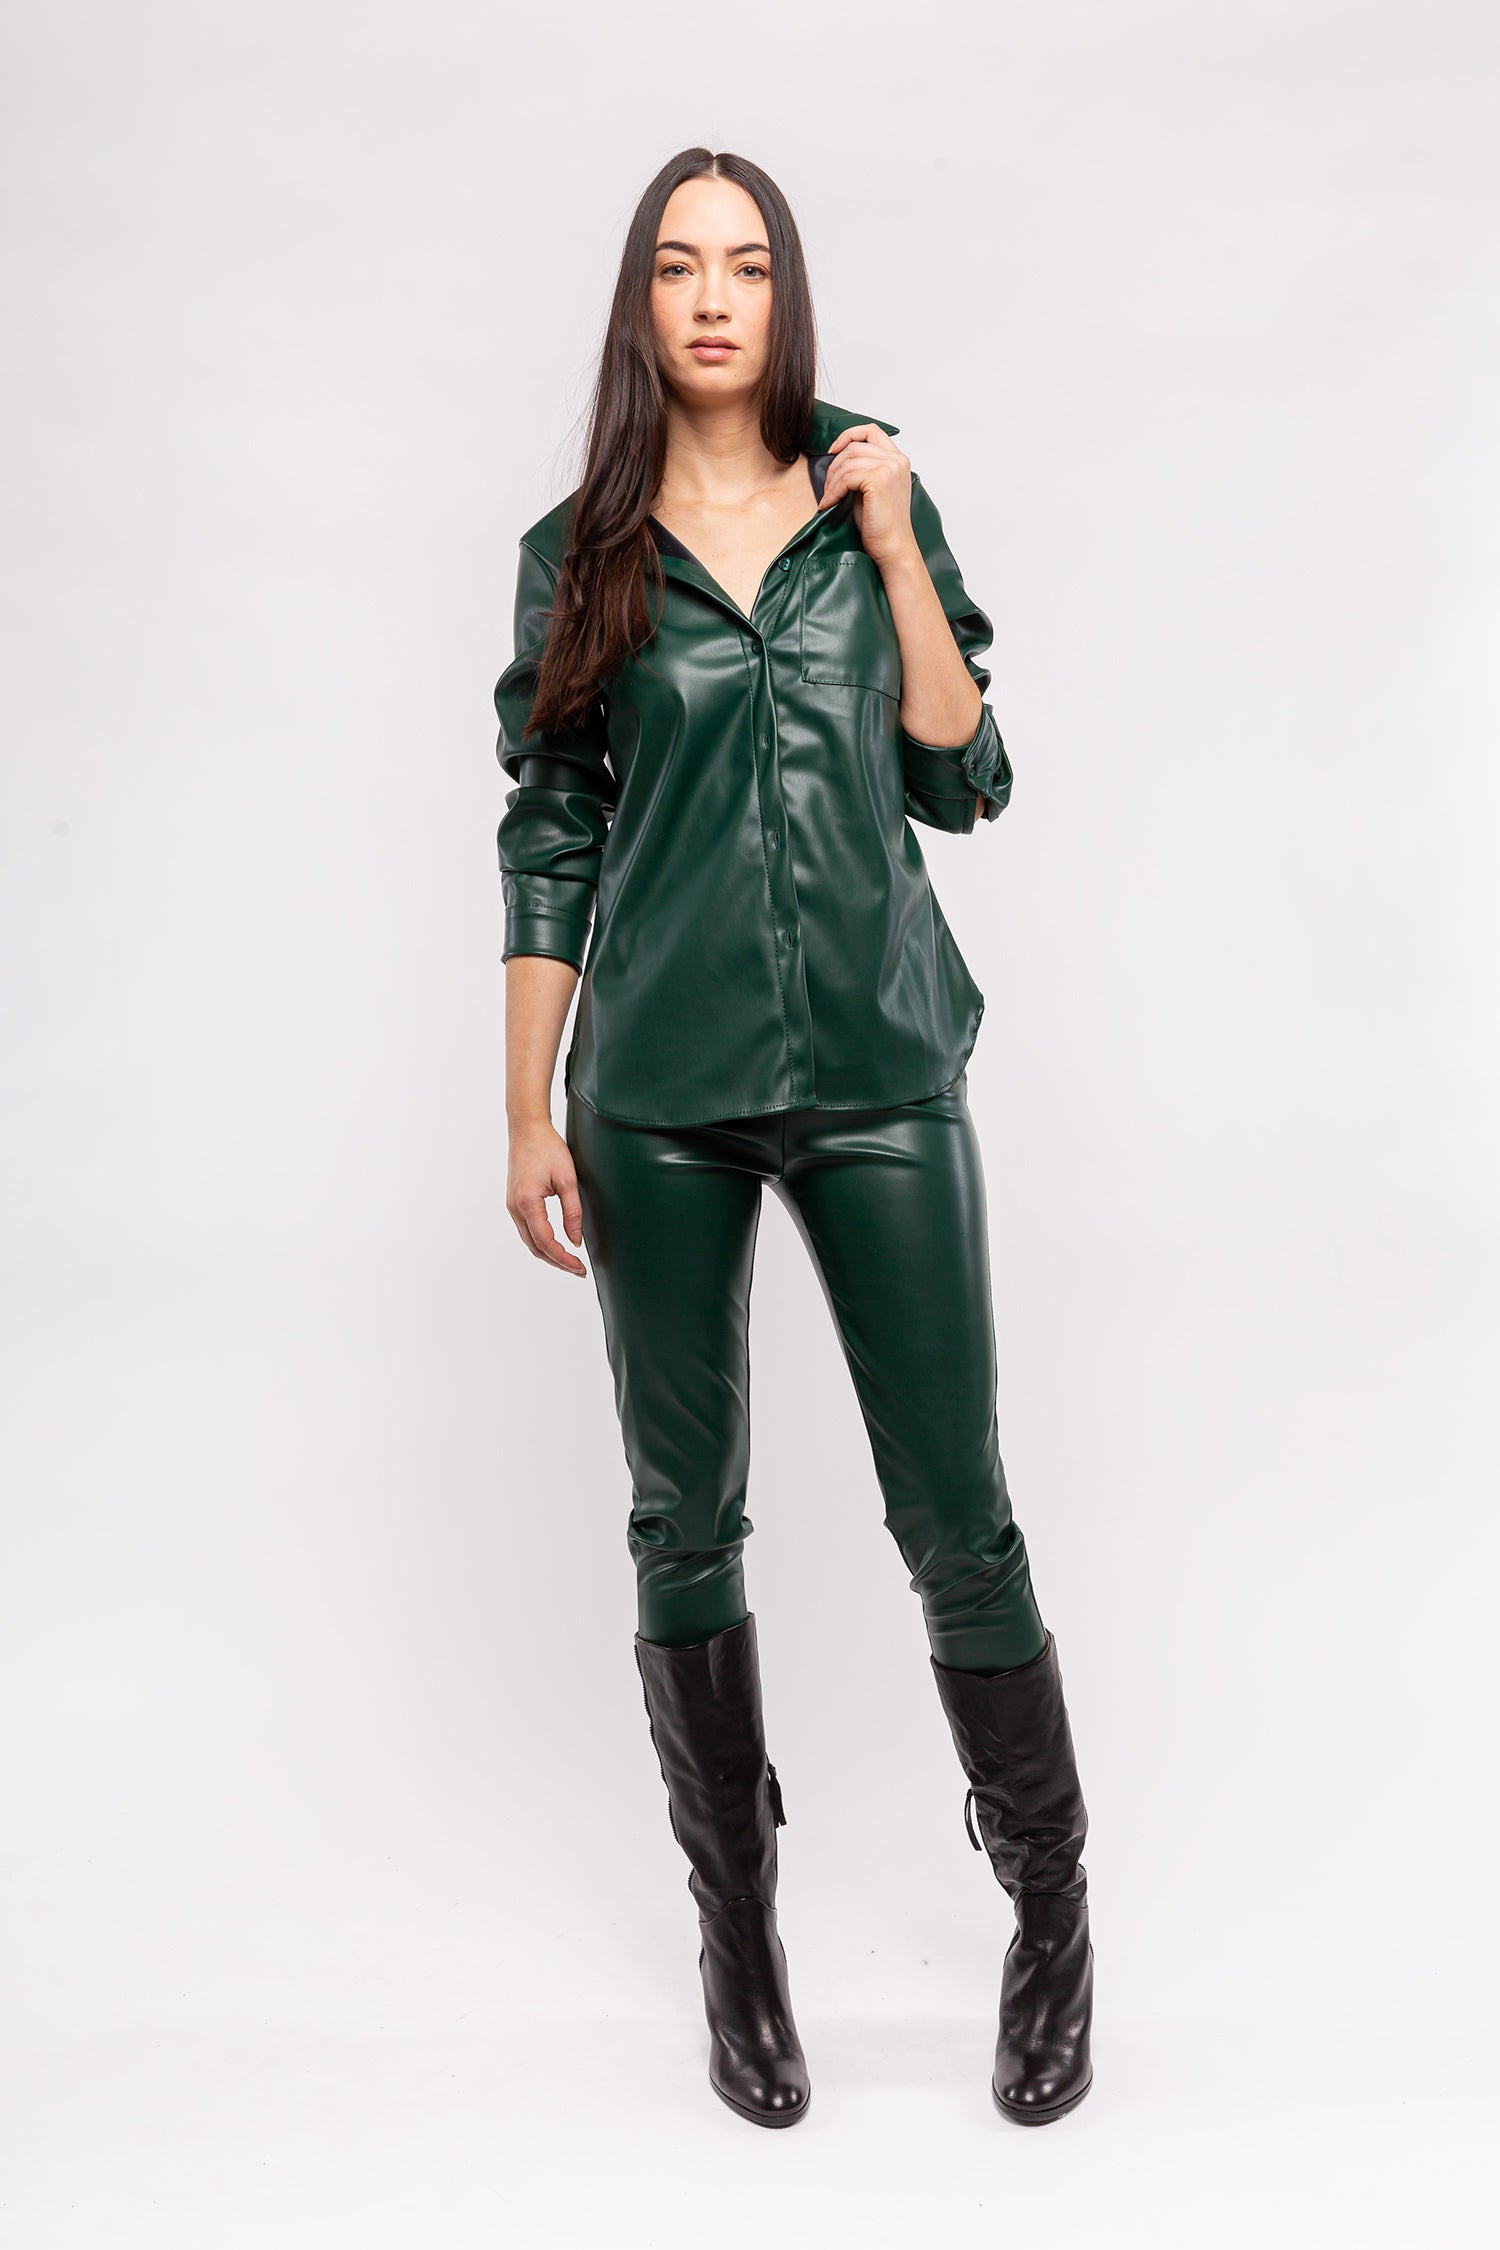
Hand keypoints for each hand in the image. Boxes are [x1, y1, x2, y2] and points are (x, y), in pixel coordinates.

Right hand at [507, 1115, 587, 1275]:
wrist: (527, 1129)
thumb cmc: (547, 1148)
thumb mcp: (568, 1179)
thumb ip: (573, 1212)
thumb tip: (576, 1240)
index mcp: (527, 1202)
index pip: (545, 1242)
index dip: (563, 1258)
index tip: (579, 1267)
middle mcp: (515, 1207)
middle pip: (535, 1247)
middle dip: (557, 1262)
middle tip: (578, 1270)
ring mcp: (512, 1206)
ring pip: (529, 1241)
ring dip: (549, 1254)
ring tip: (570, 1261)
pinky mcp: (514, 1202)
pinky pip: (526, 1230)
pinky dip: (541, 1242)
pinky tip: (556, 1245)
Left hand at [819, 424, 918, 569]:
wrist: (892, 547)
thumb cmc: (881, 525)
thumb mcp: (872, 489)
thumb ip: (862, 469)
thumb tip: (837, 460)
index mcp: (898, 459)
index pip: (871, 430)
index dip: (848, 435)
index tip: (833, 450)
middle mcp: (896, 460)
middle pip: (854, 447)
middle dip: (834, 466)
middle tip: (828, 487)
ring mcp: (889, 468)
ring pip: (847, 462)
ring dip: (832, 481)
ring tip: (829, 498)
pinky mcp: (878, 480)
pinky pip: (846, 477)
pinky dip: (833, 491)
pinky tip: (830, 504)